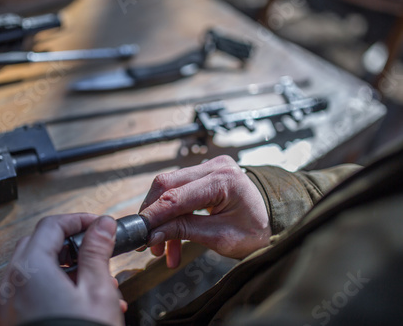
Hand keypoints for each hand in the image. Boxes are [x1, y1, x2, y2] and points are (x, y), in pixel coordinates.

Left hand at [0, 214, 125, 325]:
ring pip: (37, 267)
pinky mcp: (13, 318)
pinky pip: (32, 289)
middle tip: (95, 247)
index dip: (78, 220)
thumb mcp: (97, 289)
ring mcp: (10, 302)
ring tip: (96, 280)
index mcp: (31, 269)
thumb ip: (97, 251)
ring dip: (66, 266)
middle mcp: (13, 283)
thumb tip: (101, 225)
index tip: (97, 224)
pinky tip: (80, 299)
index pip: (51, 226)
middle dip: (71, 243)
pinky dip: (55, 285)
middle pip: (40, 243)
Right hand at [140, 155, 270, 267]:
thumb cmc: (257, 231)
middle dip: (153, 215)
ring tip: (160, 250)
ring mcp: (210, 167)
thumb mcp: (220, 237)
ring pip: (170, 189)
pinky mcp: (206, 175)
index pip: (176, 196)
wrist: (276, 223)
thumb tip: (153, 234)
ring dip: (162, 219)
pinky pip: (180, 192)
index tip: (139, 232)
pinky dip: (173, 216)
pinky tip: (172, 242)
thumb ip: (184, 231)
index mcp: (224, 179)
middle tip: (145, 241)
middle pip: (167, 184)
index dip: (153, 215)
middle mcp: (215, 166)